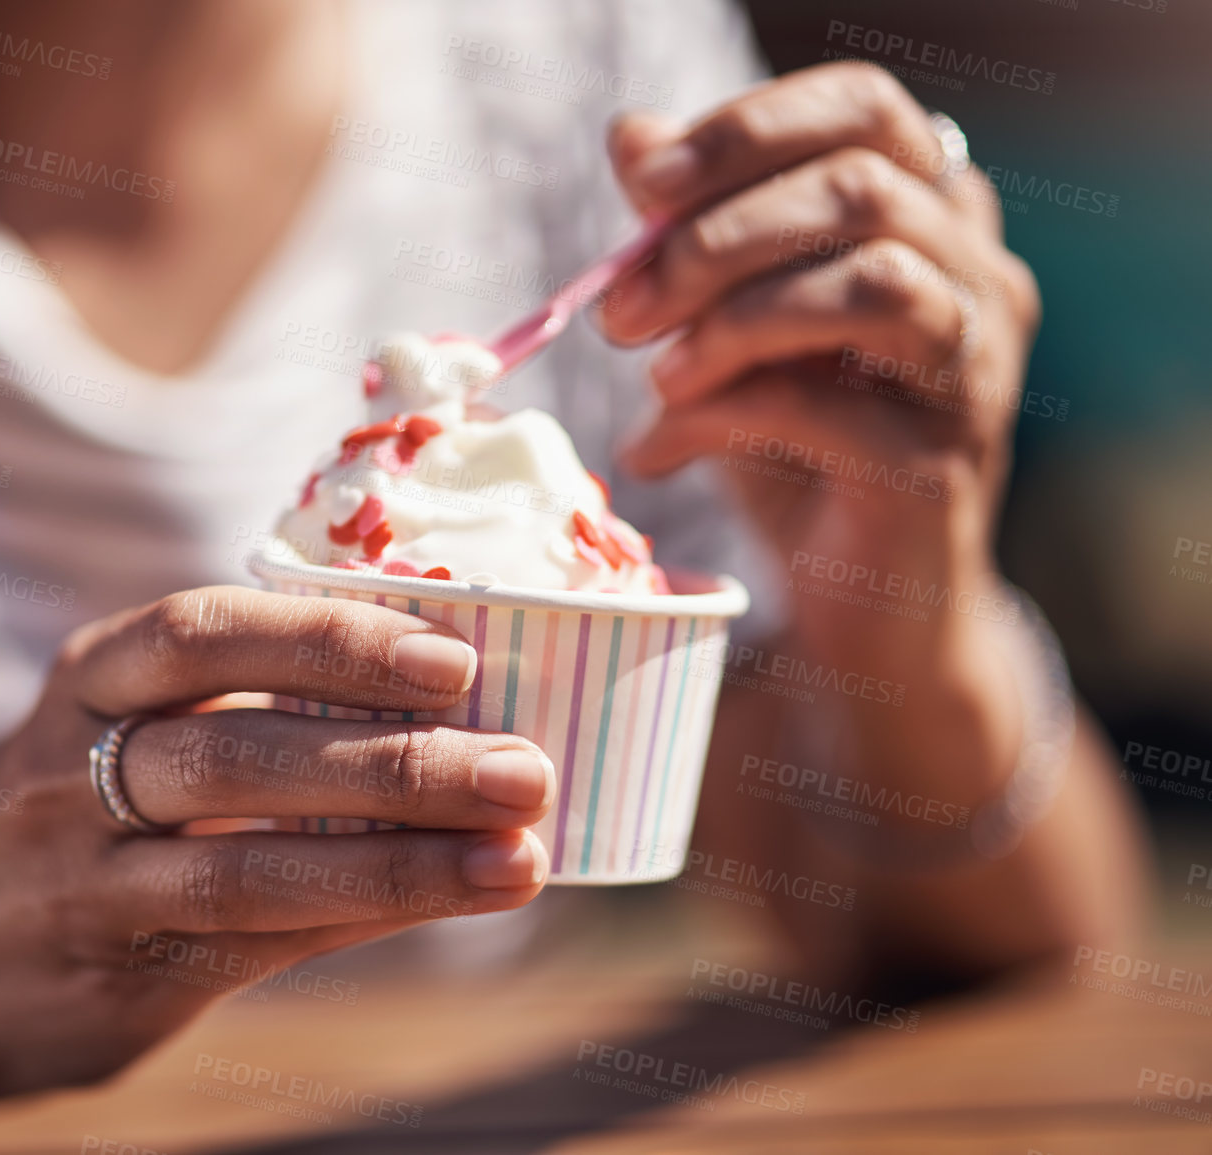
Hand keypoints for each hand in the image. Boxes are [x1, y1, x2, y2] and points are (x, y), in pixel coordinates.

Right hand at [0, 586, 552, 1109]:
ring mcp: (83, 884)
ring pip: (247, 868)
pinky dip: (357, 920)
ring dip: (397, 862)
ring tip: (516, 858)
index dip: (330, 640)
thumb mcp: (114, 725)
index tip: (454, 655)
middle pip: (237, 753)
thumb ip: (241, 701)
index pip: (207, 633)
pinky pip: (249, 947)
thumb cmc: (62, 814)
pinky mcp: (112, 978)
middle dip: (393, 761)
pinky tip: (446, 902)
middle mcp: (71, 772)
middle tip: (522, 767)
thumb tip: (444, 689)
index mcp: (91, 680)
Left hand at [600, 63, 1040, 791]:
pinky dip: (718, 419)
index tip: (644, 183)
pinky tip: (658, 450)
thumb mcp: (731, 329)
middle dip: (714, 239)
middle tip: (621, 309)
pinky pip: (823, 409)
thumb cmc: (797, 450)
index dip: (750, 130)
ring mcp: (975, 374)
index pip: (868, 111)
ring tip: (657, 376)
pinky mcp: (939, 468)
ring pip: (870, 283)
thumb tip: (631, 136)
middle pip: (861, 189)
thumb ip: (692, 233)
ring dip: (732, 320)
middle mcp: (980, 281)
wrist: (863, 606)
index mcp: (933, 220)